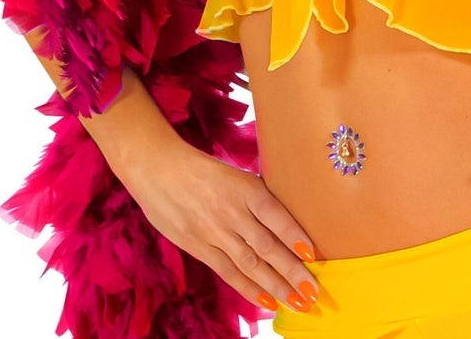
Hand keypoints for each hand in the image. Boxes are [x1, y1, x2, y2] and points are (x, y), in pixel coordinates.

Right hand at [121, 132, 325, 317]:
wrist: (158, 168)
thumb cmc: (202, 169)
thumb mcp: (234, 174)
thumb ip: (255, 197)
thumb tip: (284, 220)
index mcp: (244, 187)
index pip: (275, 214)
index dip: (294, 235)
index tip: (312, 254)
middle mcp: (231, 211)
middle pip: (266, 245)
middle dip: (292, 271)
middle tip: (312, 291)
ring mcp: (214, 232)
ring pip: (250, 263)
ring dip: (275, 285)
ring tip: (297, 301)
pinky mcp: (198, 247)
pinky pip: (227, 272)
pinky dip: (248, 288)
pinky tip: (266, 301)